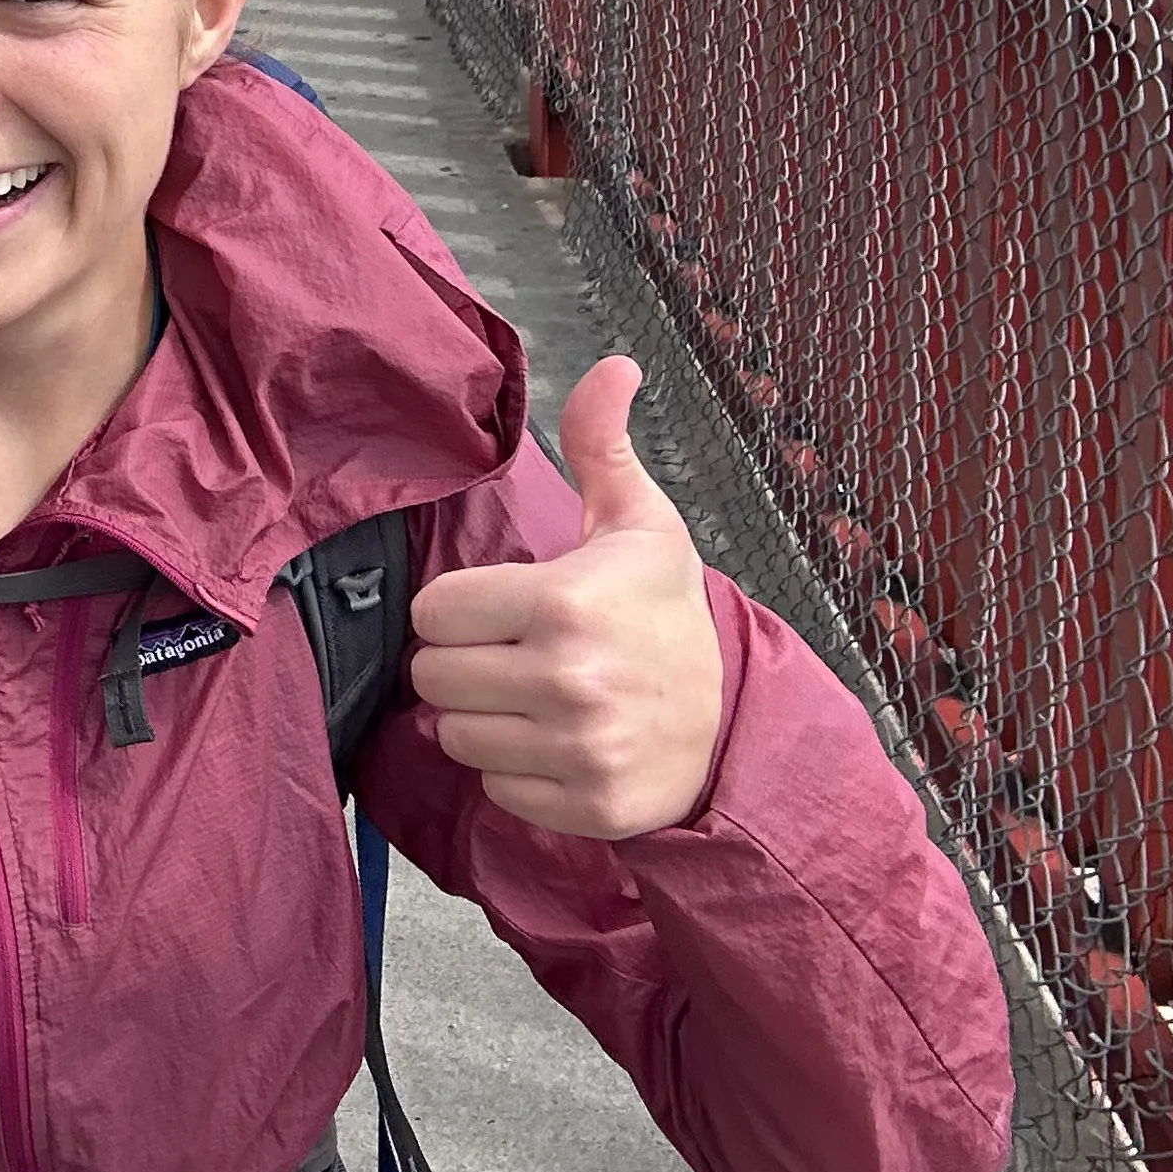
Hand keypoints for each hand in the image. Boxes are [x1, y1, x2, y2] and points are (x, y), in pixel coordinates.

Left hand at [407, 358, 722, 840]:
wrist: (739, 723)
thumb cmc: (668, 615)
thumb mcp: (641, 524)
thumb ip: (602, 443)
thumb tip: (615, 364)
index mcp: (566, 601)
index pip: (434, 612)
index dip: (459, 608)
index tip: (500, 608)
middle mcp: (568, 679)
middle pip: (433, 677)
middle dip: (463, 663)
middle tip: (513, 655)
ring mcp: (577, 749)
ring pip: (455, 737)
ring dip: (484, 720)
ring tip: (534, 699)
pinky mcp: (583, 806)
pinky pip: (496, 791)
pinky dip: (517, 774)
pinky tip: (557, 745)